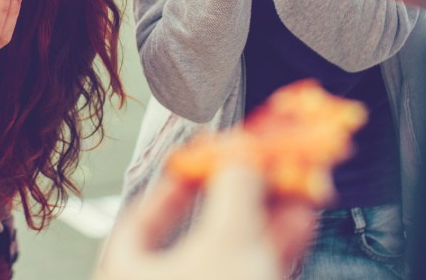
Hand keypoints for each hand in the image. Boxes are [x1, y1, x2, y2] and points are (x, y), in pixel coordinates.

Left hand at [97, 164, 318, 279]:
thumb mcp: (228, 238)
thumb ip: (235, 188)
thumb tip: (241, 157)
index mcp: (126, 272)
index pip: (141, 218)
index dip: (176, 184)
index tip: (205, 160)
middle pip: (195, 234)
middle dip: (239, 198)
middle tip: (265, 167)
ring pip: (231, 258)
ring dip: (265, 220)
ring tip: (297, 185)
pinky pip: (250, 275)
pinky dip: (272, 250)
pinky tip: (299, 223)